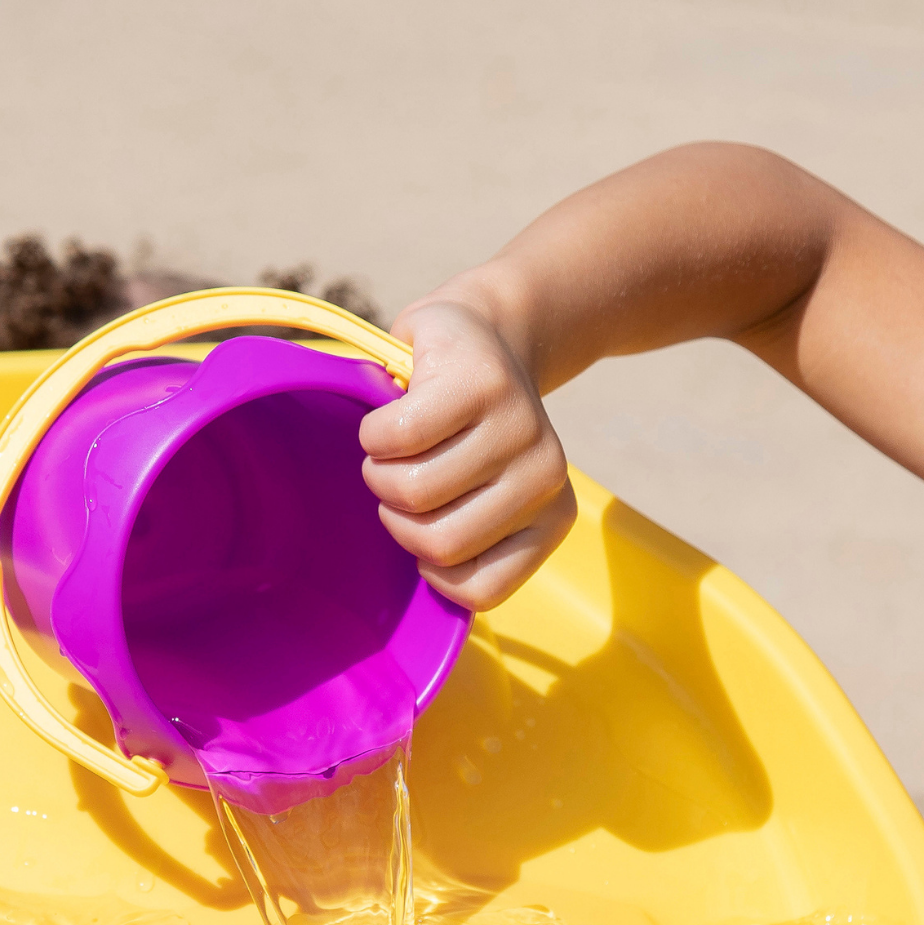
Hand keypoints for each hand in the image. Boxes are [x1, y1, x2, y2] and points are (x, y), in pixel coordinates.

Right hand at [359, 294, 575, 611]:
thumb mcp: (477, 497)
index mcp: (550, 519)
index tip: (430, 524)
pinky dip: (373, 433)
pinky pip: (396, 437)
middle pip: (437, 544)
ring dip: (380, 472)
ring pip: (412, 492)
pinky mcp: (477, 383)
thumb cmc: (465, 433)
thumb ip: (461, 544)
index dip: (430, 568)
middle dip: (397, 517)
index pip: (480, 590)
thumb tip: (419, 576)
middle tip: (403, 481)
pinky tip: (389, 417)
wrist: (487, 333)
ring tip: (395, 448)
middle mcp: (545, 478)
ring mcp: (516, 427)